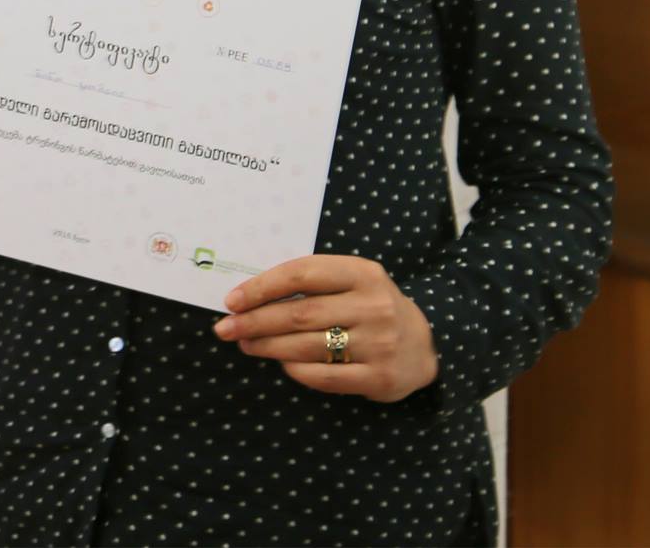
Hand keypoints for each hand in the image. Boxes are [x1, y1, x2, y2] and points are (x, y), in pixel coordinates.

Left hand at [213, 254, 438, 401]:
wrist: (424, 345)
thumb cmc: (370, 307)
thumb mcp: (351, 282)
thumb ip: (311, 283)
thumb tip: (249, 296)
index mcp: (362, 273)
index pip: (301, 274)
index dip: (261, 287)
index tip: (232, 300)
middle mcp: (373, 305)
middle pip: (299, 313)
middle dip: (255, 321)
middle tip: (225, 328)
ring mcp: (378, 342)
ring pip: (307, 345)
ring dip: (268, 346)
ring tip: (245, 344)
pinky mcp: (378, 377)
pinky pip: (324, 375)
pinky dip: (296, 370)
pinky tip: (281, 364)